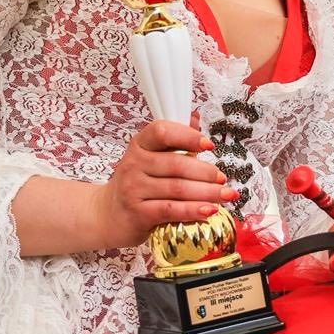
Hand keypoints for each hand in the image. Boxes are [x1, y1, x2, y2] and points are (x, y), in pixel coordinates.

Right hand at [92, 109, 236, 249]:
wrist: (107, 214)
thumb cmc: (136, 184)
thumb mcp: (149, 158)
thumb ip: (174, 141)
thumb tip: (194, 119)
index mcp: (139, 145)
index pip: (162, 132)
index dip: (188, 136)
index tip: (208, 145)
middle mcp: (134, 164)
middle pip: (177, 164)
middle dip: (206, 172)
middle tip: (222, 178)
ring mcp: (134, 189)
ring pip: (178, 189)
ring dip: (207, 193)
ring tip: (226, 195)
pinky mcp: (138, 213)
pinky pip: (171, 210)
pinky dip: (194, 211)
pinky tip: (210, 211)